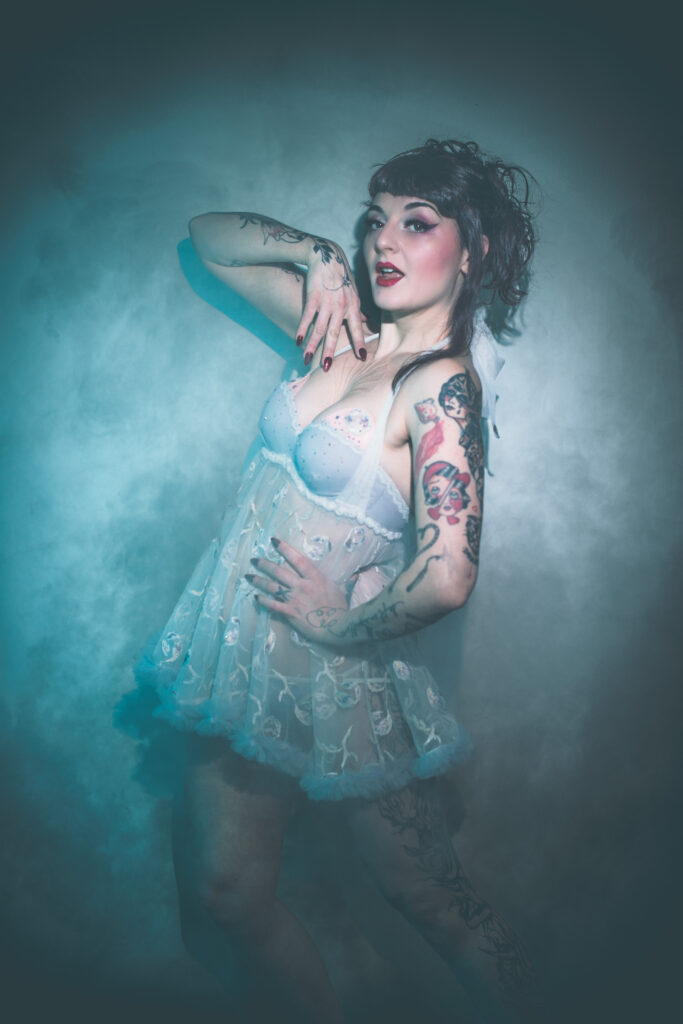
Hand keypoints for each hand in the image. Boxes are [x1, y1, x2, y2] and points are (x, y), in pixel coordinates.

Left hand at [247, 537, 349, 642]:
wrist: (337, 626)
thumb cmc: (341, 609)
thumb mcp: (344, 591)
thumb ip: (348, 582)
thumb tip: (357, 575)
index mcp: (315, 577)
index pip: (296, 558)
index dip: (284, 548)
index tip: (273, 541)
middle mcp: (302, 585)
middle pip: (278, 571)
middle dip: (264, 564)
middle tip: (253, 559)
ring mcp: (295, 598)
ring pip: (272, 586)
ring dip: (259, 580)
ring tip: (248, 576)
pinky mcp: (290, 612)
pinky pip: (273, 605)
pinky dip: (263, 601)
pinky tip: (256, 597)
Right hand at [296, 238, 366, 368]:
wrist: (327, 256)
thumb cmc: (342, 276)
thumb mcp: (354, 292)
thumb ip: (358, 310)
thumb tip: (366, 322)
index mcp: (353, 306)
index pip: (357, 328)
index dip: (359, 342)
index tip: (362, 357)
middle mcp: (340, 305)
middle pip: (334, 332)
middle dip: (330, 351)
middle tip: (326, 367)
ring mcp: (326, 301)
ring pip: (319, 327)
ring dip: (312, 345)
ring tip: (307, 360)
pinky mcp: (313, 297)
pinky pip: (307, 316)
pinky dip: (302, 329)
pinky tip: (298, 341)